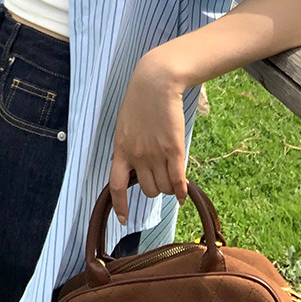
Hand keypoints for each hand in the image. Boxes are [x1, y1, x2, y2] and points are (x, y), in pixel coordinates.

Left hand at [109, 50, 187, 225]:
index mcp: (121, 149)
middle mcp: (137, 155)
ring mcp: (156, 153)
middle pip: (147, 190)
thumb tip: (123, 166)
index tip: (124, 219)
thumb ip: (124, 147)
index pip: (116, 186)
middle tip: (160, 178)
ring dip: (168, 188)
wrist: (156, 82)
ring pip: (163, 187)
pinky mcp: (174, 148)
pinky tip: (185, 196)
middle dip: (154, 188)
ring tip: (172, 178)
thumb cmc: (139, 100)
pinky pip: (178, 180)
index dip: (120, 205)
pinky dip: (182, 191)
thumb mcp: (123, 125)